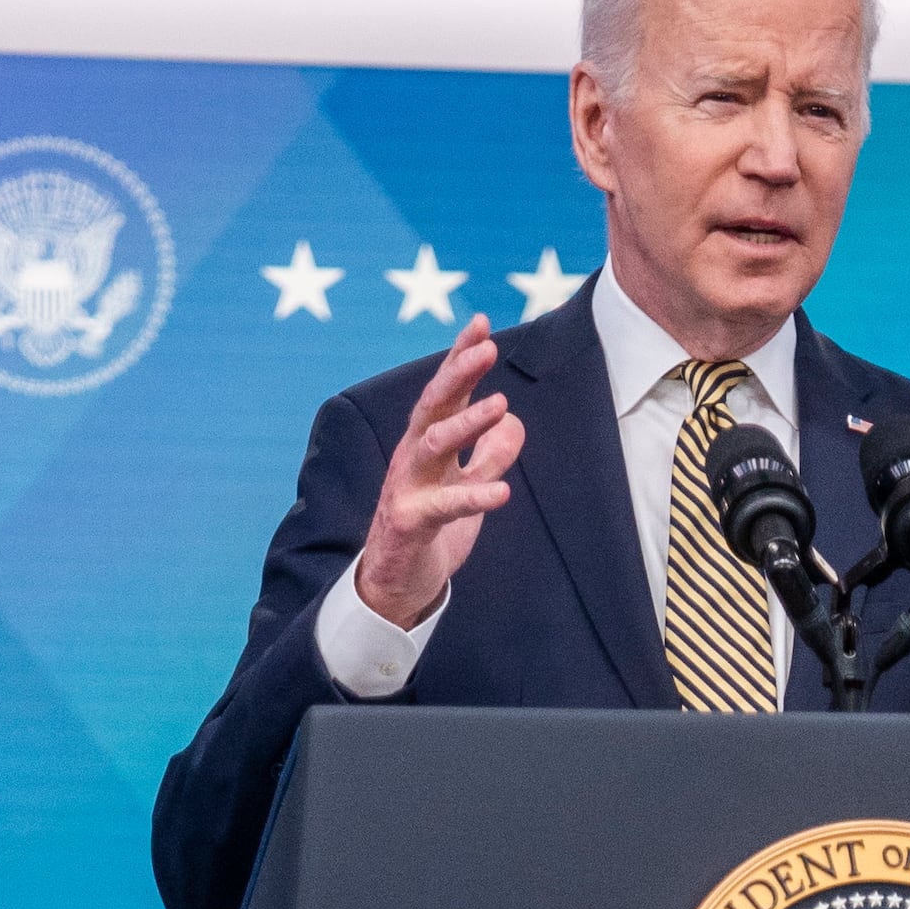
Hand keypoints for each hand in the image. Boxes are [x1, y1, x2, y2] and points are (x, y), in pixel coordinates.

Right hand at [349, 319, 525, 632]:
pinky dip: (473, 496)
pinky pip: (444, 506)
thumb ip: (489, 454)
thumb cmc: (430, 531)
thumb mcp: (466, 487)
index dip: (460, 357)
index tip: (482, 323)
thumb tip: (514, 420)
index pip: (445, 392)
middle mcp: (412, 458)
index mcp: (427, 444)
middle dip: (459, 374)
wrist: (395, 585)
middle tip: (487, 348)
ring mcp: (408, 488)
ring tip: (500, 405)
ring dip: (466, 423)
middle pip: (434, 405)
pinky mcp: (410, 523)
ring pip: (432, 445)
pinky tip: (502, 492)